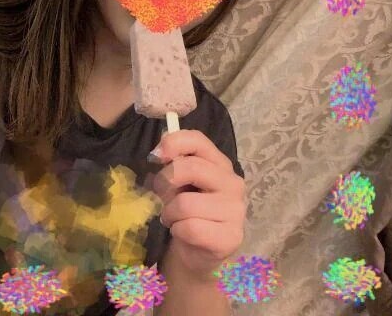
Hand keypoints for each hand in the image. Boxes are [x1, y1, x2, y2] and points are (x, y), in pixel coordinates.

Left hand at [149, 130, 245, 280]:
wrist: (197, 252)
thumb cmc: (186, 212)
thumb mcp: (178, 184)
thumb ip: (172, 164)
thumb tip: (158, 153)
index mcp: (219, 164)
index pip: (198, 140)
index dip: (173, 143)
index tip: (156, 156)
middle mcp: (233, 183)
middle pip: (190, 168)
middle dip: (165, 183)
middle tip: (161, 197)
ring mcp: (235, 210)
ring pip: (185, 203)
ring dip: (169, 213)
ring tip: (173, 219)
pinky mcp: (230, 237)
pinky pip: (190, 227)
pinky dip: (178, 231)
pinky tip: (183, 233)